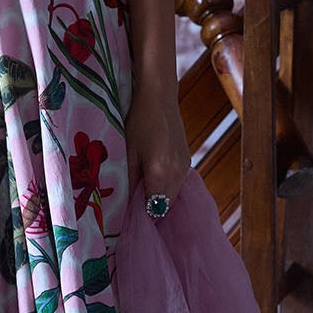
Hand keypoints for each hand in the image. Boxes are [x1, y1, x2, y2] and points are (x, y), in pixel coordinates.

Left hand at [125, 86, 189, 204]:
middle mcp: (177, 173)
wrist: (159, 97)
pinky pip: (176, 183)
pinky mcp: (187, 160)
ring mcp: (185, 167)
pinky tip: (152, 178)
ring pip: (171, 195)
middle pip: (165, 206)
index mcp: (161, 172)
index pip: (153, 208)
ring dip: (157, 198)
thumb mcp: (129, 152)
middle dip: (149, 209)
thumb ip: (128, 180)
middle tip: (131, 205)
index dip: (141, 214)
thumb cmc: (139, 122)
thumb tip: (125, 203)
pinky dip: (165, 187)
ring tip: (139, 191)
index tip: (127, 214)